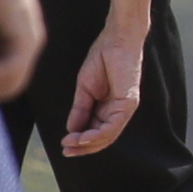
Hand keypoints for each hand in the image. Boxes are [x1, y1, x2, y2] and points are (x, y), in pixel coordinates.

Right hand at [59, 35, 144, 157]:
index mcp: (107, 107)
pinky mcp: (128, 102)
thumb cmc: (102, 58)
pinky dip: (98, 134)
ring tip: (71, 144)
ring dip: (88, 143)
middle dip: (83, 147)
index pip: (95, 131)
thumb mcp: (84, 89)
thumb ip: (80, 110)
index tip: (64, 145)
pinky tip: (82, 137)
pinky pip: (113, 125)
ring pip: (108, 135)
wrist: (115, 39)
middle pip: (102, 138)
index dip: (80, 141)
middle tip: (66, 152)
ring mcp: (124, 108)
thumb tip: (71, 129)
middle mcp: (117, 111)